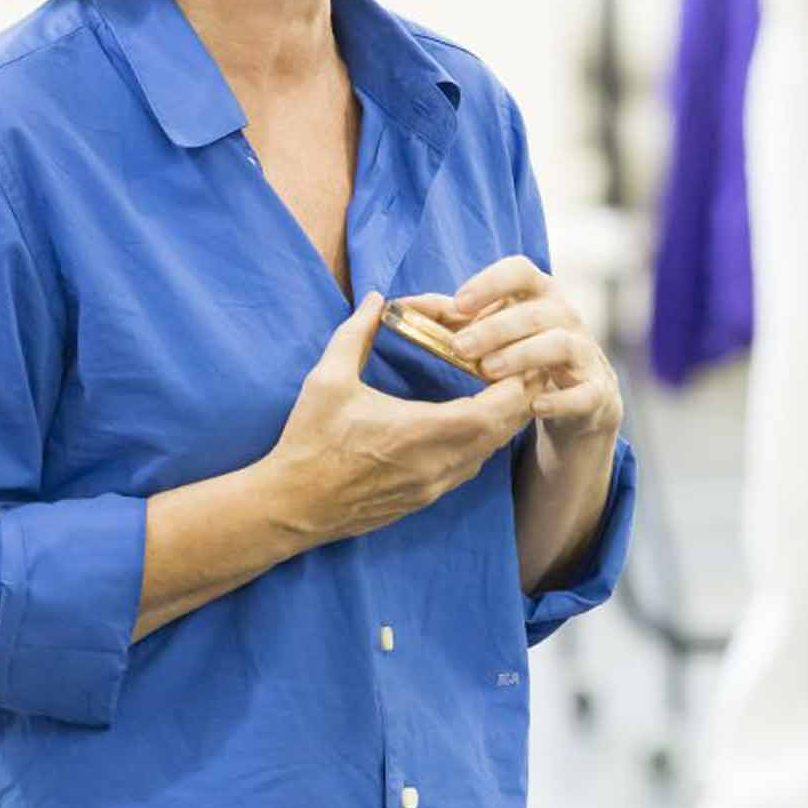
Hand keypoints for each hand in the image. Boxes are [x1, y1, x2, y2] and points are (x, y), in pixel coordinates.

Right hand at [259, 294, 535, 545]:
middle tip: (514, 366)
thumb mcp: (326, 380)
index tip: (511, 359)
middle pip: (502, 432)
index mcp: (419, 433)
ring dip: (500, 421)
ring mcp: (433, 487)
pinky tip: (468, 419)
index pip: (491, 412)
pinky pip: (470, 467)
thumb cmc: (309, 442)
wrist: (290, 508)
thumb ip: (356, 334)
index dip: (512, 386)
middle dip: (516, 399)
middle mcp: (436, 464)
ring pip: (489, 452)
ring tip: (496, 387)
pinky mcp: (425, 499)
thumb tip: (377, 299)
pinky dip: (481, 441)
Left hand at [403, 256, 622, 455]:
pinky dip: (560, 399)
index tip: (459, 303)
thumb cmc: (524, 355)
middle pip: (535, 311)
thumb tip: (402, 305)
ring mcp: (585, 353)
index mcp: (539, 294)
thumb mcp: (491, 332)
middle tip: (459, 348)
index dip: (491, 282)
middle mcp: (566, 316)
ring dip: (523, 355)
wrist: (578, 401)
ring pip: (560, 343)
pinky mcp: (596, 391)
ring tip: (487, 372)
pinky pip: (584, 392)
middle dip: (495, 328)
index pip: (521, 270)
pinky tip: (535, 405)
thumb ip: (452, 318)